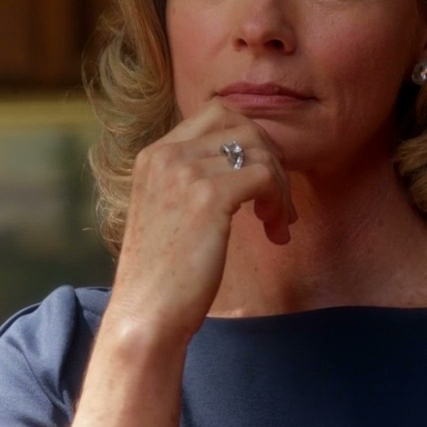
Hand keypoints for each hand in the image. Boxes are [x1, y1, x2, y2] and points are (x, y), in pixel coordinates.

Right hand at [106, 98, 297, 342]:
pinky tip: (275, 232)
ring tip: (277, 222)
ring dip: (280, 185)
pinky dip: (280, 202)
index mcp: (153, 154)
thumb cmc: (163, 272)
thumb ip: (192, 178)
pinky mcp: (208, 197)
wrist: (146, 312)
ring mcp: (185, 172)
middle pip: (242, 124)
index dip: (250, 141)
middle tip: (276, 200)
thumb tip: (245, 161)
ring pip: (259, 151)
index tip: (259, 180)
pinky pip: (265, 176)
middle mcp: (165, 154)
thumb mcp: (168, 209)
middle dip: (271, 158)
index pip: (216, 114)